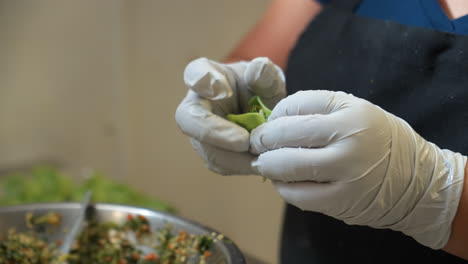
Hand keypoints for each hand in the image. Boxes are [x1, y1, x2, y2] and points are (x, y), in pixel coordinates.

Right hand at [175, 57, 285, 174]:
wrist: (263, 114)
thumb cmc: (261, 90)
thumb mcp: (269, 79)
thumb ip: (266, 74)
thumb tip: (257, 70)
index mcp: (208, 77)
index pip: (196, 73)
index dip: (203, 80)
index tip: (220, 89)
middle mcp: (196, 105)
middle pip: (190, 120)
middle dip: (215, 133)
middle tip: (244, 141)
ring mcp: (200, 134)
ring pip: (207, 149)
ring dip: (234, 157)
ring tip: (261, 155)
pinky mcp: (213, 155)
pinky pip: (223, 165)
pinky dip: (244, 165)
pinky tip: (263, 163)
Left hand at [250, 90, 466, 248]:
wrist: (417, 183)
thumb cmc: (380, 142)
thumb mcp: (357, 112)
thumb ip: (319, 112)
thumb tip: (274, 120)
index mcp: (351, 111)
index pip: (296, 104)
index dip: (276, 113)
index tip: (271, 121)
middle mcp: (348, 139)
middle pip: (286, 134)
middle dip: (263, 138)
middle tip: (258, 142)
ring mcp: (345, 172)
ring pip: (287, 166)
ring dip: (268, 164)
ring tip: (266, 163)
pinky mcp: (340, 201)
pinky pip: (297, 195)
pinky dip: (283, 187)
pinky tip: (283, 182)